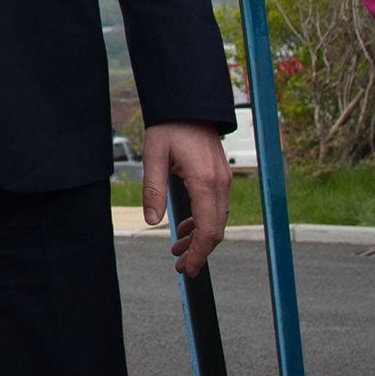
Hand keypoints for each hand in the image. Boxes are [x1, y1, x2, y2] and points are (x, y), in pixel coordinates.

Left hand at [141, 121, 230, 275]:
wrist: (189, 106)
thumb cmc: (170, 127)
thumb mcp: (154, 156)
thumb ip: (153, 189)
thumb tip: (150, 221)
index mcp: (205, 182)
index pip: (209, 229)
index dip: (199, 253)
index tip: (187, 270)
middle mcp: (220, 184)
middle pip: (216, 230)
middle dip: (199, 251)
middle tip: (180, 267)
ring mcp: (223, 181)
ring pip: (217, 220)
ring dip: (199, 237)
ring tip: (177, 249)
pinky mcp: (220, 177)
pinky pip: (215, 208)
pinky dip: (203, 222)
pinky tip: (184, 227)